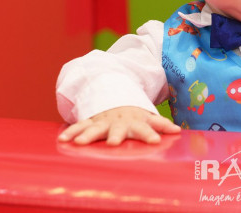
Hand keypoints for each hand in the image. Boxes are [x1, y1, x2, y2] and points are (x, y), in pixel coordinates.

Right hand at [58, 106, 180, 145]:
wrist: (114, 97)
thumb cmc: (134, 115)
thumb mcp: (148, 117)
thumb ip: (161, 124)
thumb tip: (177, 130)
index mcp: (135, 121)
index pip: (145, 127)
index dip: (150, 134)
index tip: (155, 141)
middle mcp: (118, 121)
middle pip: (118, 129)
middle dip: (116, 135)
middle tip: (114, 143)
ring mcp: (103, 121)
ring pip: (95, 128)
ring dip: (88, 135)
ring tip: (81, 143)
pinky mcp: (90, 122)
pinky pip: (79, 126)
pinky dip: (71, 132)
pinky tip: (63, 140)